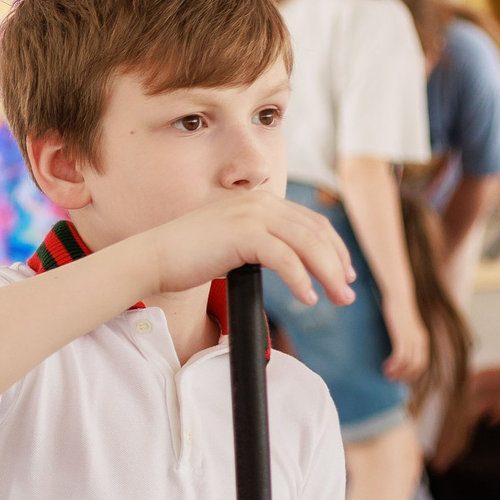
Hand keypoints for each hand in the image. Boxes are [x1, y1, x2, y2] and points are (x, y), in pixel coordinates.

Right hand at [131, 192, 354, 308]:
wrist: (153, 256)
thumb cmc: (187, 255)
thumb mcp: (230, 241)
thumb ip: (257, 241)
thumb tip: (287, 261)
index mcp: (259, 201)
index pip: (311, 221)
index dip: (334, 248)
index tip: (344, 272)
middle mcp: (259, 202)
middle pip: (315, 232)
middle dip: (337, 264)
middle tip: (347, 293)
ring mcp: (251, 215)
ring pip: (307, 244)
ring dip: (328, 274)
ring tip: (336, 299)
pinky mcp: (243, 234)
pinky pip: (285, 259)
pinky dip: (300, 280)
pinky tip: (307, 298)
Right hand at [382, 298, 429, 384]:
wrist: (398, 295)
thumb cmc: (397, 309)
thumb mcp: (403, 325)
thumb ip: (403, 335)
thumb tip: (396, 344)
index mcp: (422, 339)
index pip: (422, 363)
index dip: (412, 374)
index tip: (399, 378)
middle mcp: (420, 340)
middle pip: (417, 366)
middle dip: (405, 375)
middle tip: (391, 379)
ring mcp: (412, 339)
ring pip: (408, 363)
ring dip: (397, 371)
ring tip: (386, 373)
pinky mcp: (402, 336)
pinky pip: (400, 356)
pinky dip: (394, 364)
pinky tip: (386, 366)